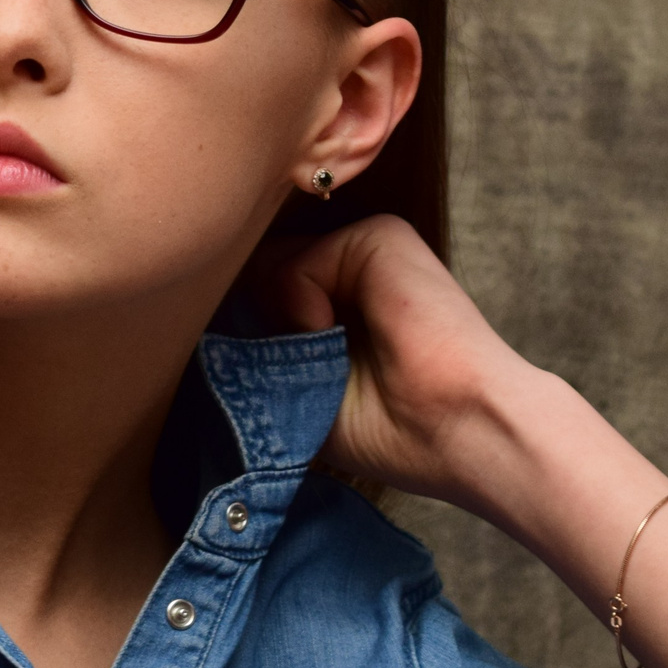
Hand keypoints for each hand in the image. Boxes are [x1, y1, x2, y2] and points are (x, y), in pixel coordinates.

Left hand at [249, 215, 537, 507]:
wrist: (460, 431)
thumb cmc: (393, 431)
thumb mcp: (301, 392)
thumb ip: (258, 348)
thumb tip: (207, 312)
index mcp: (339, 306)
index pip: (257, 296)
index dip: (237, 331)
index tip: (249, 368)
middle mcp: (351, 271)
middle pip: (255, 276)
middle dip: (248, 322)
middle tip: (286, 366)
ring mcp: (365, 249)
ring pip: (269, 270)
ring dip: (279, 325)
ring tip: (327, 359)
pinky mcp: (379, 236)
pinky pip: (294, 262)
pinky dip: (299, 304)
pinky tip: (333, 333)